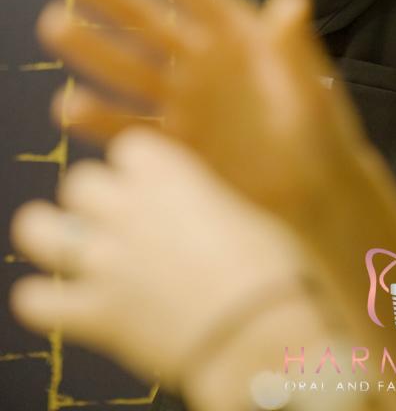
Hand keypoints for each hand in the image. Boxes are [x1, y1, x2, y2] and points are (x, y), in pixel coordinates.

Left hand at [9, 128, 327, 406]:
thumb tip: (206, 211)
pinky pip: (37, 302)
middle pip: (80, 180)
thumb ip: (209, 204)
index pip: (128, 147)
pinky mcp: (96, 315)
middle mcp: (128, 209)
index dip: (137, 163)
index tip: (150, 178)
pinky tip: (54, 302)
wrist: (261, 332)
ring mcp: (106, 261)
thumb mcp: (248, 215)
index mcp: (170, 177)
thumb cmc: (273, 268)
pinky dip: (41, 302)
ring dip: (47, 232)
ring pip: (39, 228)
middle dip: (92, 196)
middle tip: (111, 215)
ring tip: (60, 240)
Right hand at [37, 0, 391, 234]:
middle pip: (150, 22)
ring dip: (91, 48)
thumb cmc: (320, 128)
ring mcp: (183, 103)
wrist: (313, 193)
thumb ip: (293, 45)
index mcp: (237, 35)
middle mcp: (202, 63)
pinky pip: (129, 128)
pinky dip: (99, 119)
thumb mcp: (310, 82)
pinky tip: (66, 105)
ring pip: (129, 70)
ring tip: (54, 24)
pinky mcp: (173, 147)